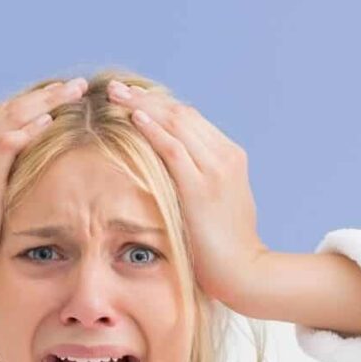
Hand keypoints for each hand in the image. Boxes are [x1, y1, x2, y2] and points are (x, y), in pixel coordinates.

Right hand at [0, 76, 88, 296]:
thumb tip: (11, 175)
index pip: (1, 116)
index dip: (32, 104)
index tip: (59, 97)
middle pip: (10, 108)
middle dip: (46, 95)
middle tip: (77, 85)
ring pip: (12, 116)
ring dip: (47, 101)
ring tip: (75, 92)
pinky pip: (7, 141)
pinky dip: (29, 128)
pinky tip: (51, 120)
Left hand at [105, 79, 268, 311]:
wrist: (245, 272)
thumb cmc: (227, 250)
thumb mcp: (218, 208)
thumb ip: (201, 188)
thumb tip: (175, 186)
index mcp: (230, 158)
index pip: (192, 120)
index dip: (160, 106)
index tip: (133, 100)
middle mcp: (225, 156)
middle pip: (182, 113)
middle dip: (147, 98)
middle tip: (117, 89)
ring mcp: (215, 170)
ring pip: (177, 122)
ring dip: (142, 105)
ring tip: (115, 94)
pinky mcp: (202, 187)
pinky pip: (173, 148)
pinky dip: (153, 129)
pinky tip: (132, 116)